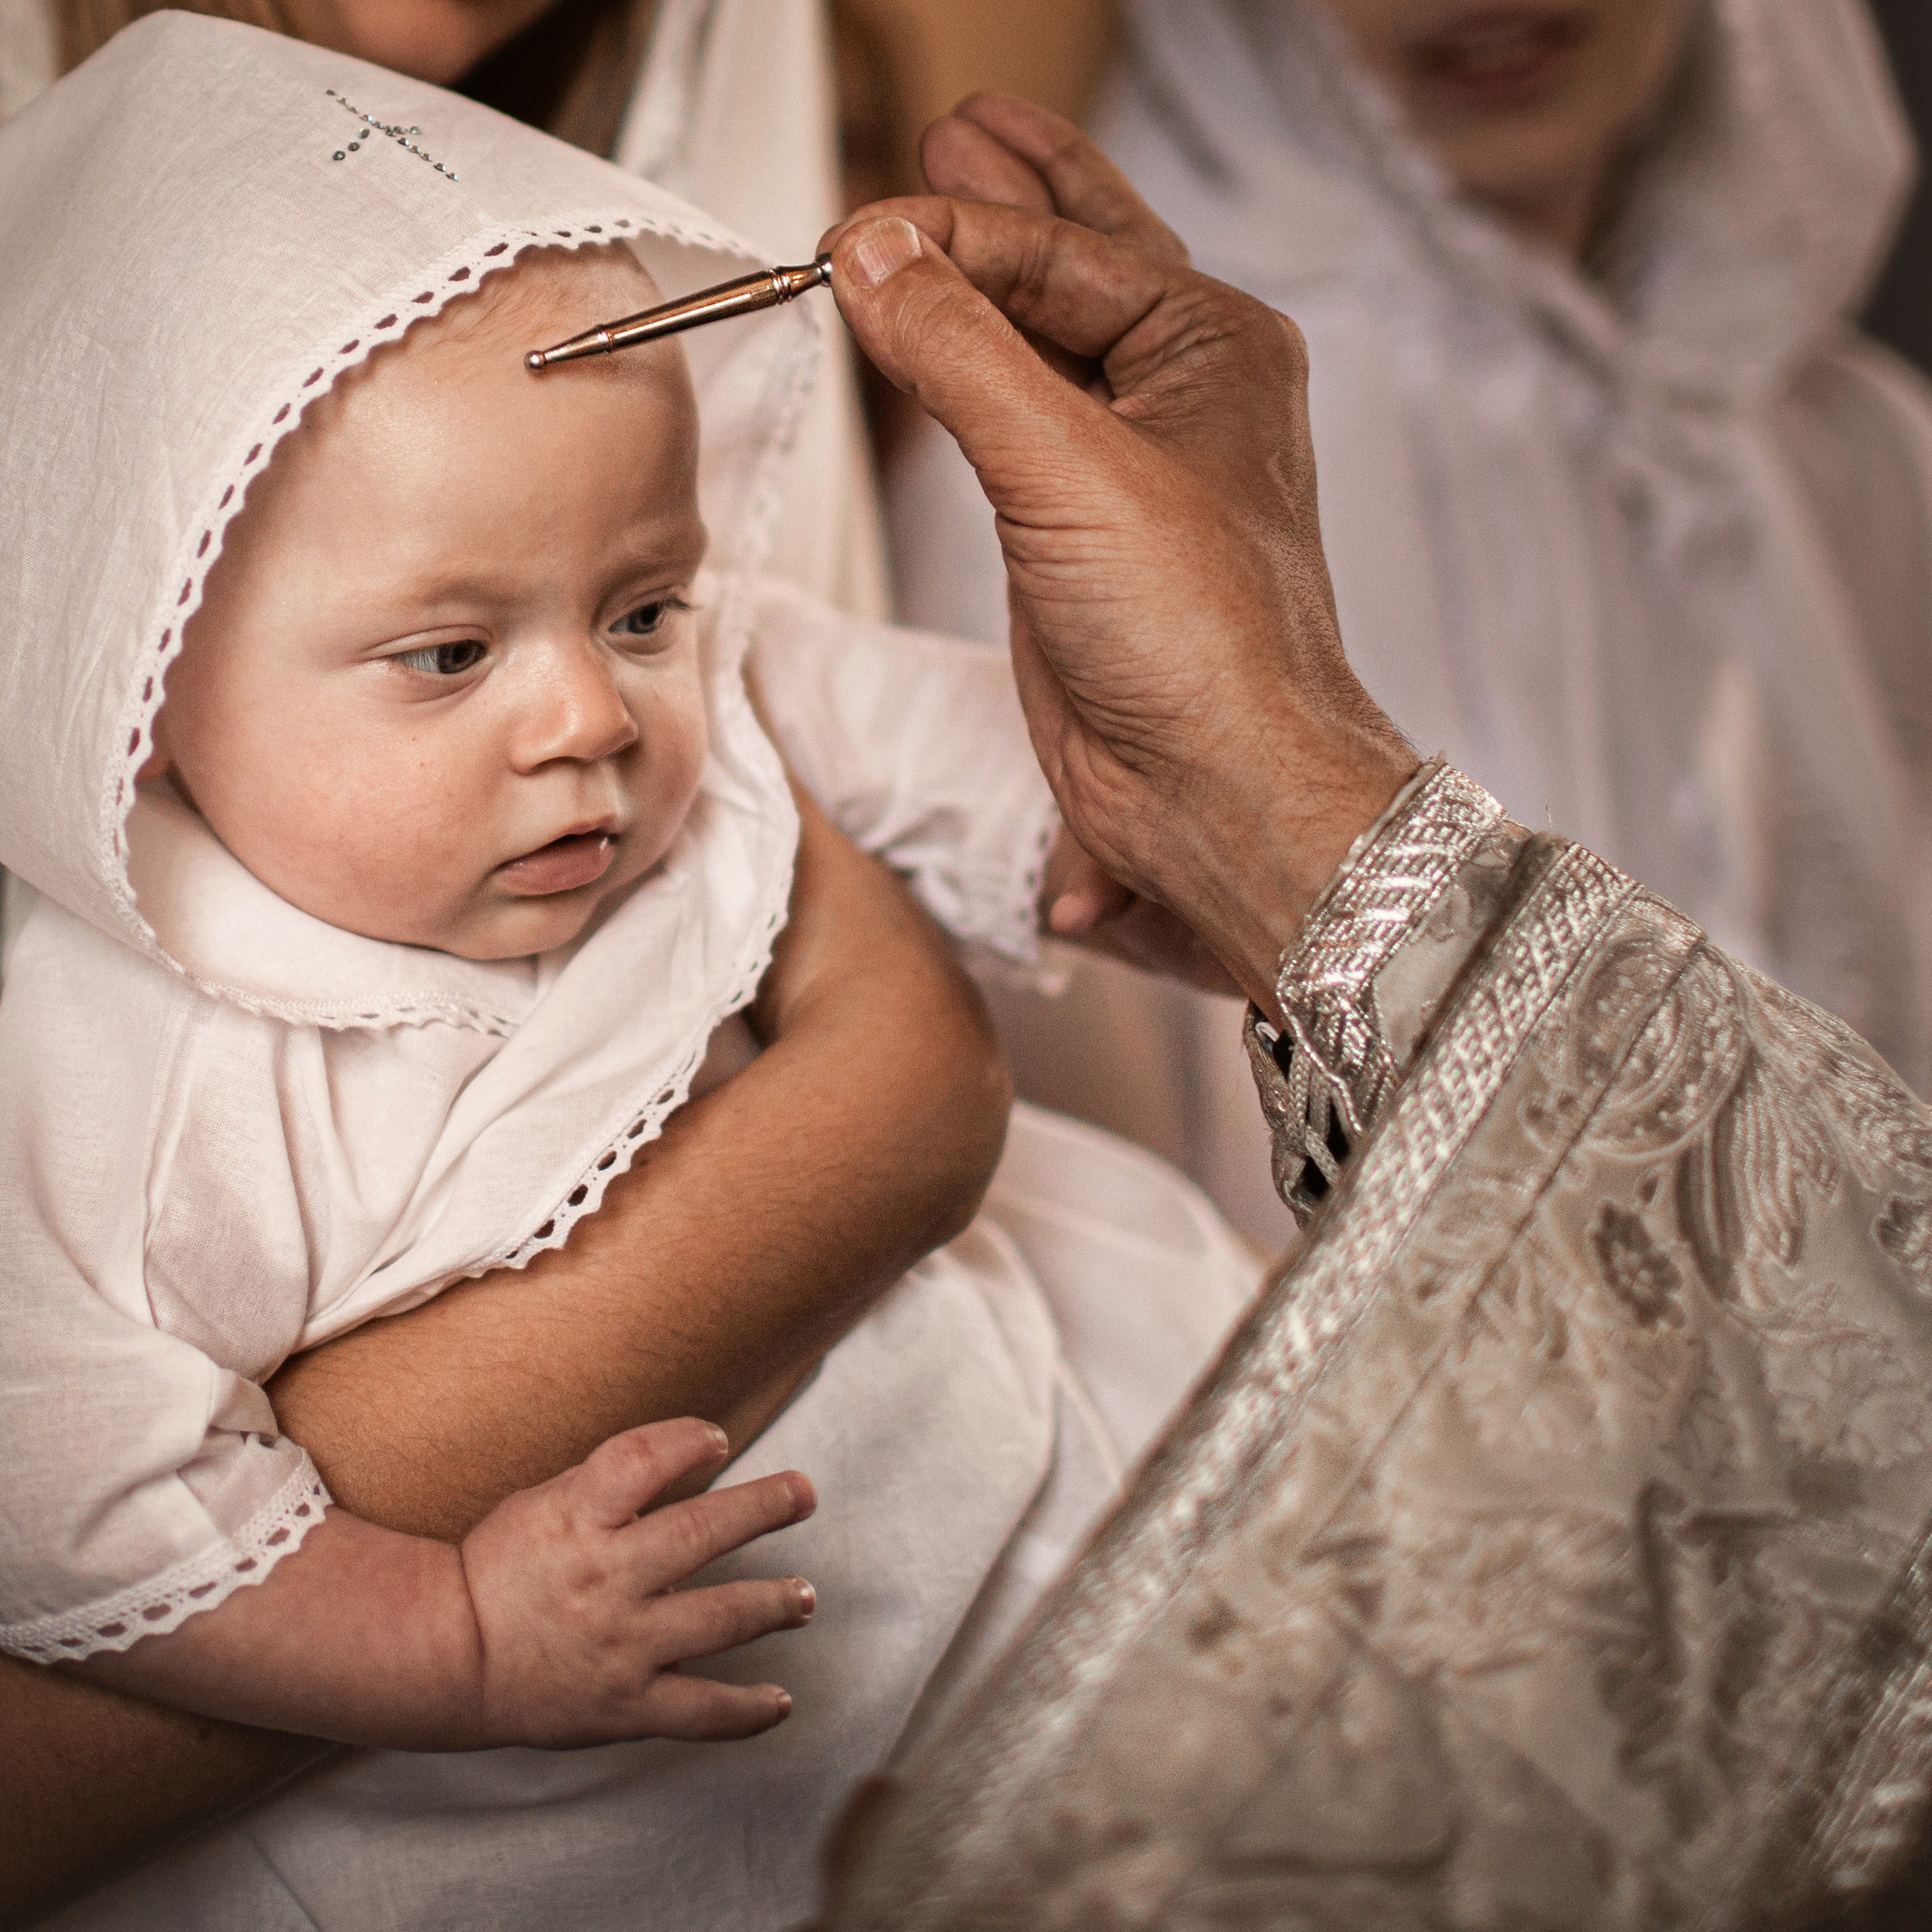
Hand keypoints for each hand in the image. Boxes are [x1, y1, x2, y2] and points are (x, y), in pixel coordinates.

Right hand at [464, 1416, 816, 1747]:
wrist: (447, 1657)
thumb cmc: (502, 1567)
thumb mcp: (546, 1503)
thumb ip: (613, 1487)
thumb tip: (690, 1461)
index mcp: (578, 1519)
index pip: (641, 1459)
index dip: (686, 1440)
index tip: (716, 1439)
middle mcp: (605, 1577)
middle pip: (699, 1532)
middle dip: (764, 1507)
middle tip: (804, 1493)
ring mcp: (621, 1644)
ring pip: (719, 1619)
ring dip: (774, 1603)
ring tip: (805, 1596)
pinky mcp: (625, 1705)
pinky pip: (699, 1712)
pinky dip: (746, 1710)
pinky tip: (781, 1702)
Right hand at [823, 97, 1418, 1014]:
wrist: (1220, 793)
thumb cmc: (1203, 645)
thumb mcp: (1068, 470)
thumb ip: (962, 354)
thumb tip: (876, 258)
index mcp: (1214, 350)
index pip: (1061, 248)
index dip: (953, 226)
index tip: (855, 230)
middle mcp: (1180, 399)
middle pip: (1075, 266)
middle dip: (1009, 202)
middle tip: (952, 135)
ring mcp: (1127, 471)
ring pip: (1042, 345)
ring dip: (982, 285)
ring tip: (936, 212)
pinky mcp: (1077, 540)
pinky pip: (1011, 428)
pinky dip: (965, 381)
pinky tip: (939, 349)